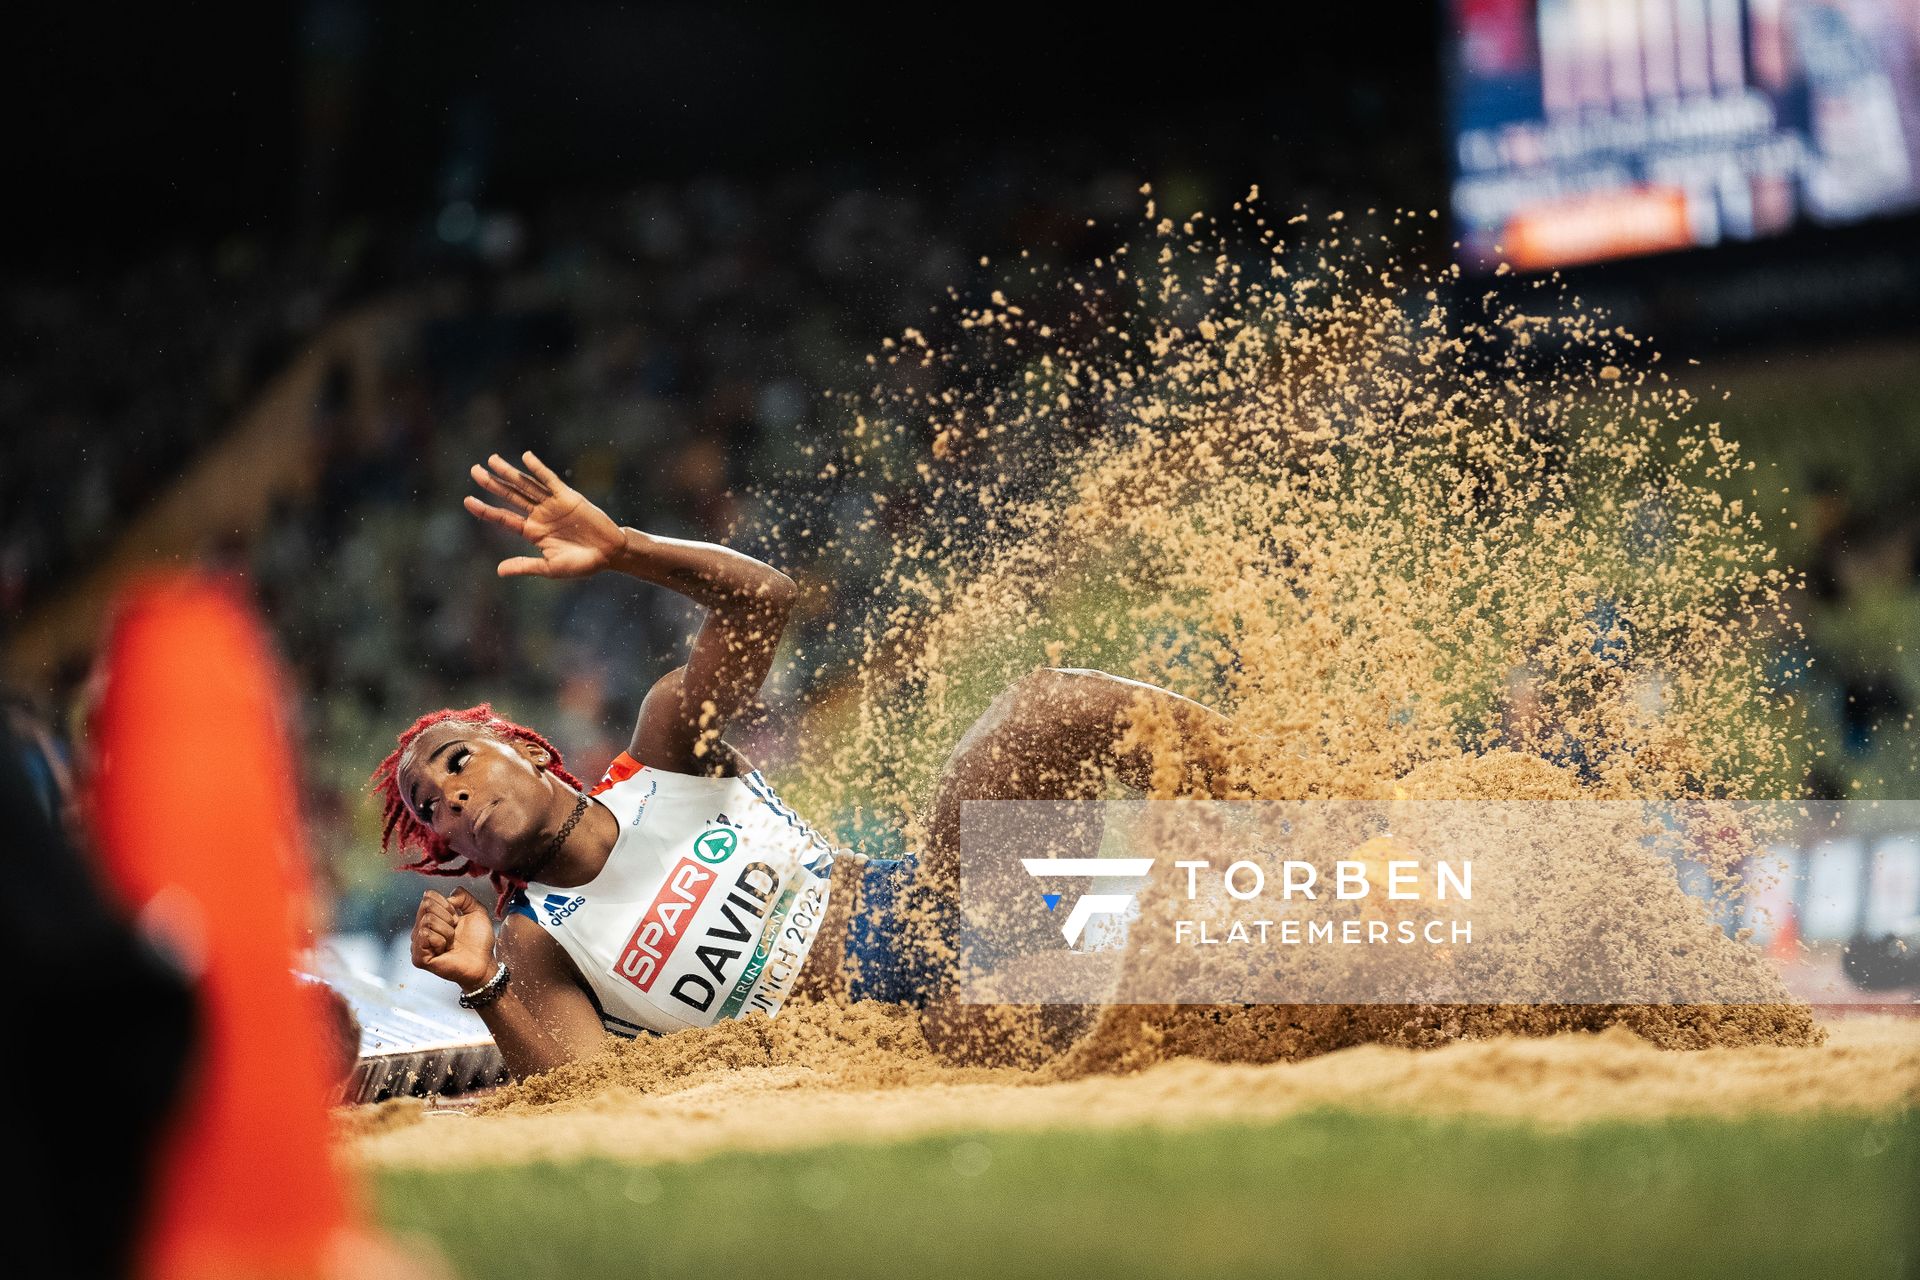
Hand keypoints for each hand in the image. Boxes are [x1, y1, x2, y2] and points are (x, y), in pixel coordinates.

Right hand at [409, 888, 497, 990]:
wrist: (482, 962)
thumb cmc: (479, 940)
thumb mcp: (477, 911)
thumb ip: (464, 897)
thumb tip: (449, 895)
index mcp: (431, 917)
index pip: (428, 896)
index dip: (447, 904)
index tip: (456, 918)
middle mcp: (421, 929)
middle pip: (426, 906)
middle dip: (448, 917)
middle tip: (454, 932)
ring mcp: (418, 944)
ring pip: (427, 920)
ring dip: (447, 931)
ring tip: (451, 942)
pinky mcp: (419, 958)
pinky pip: (425, 935)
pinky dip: (440, 941)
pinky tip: (444, 950)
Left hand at [464, 450, 625, 578]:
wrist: (609, 554)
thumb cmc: (582, 564)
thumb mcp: (551, 568)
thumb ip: (526, 565)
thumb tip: (499, 571)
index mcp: (533, 532)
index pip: (504, 518)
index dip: (485, 510)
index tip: (467, 500)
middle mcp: (539, 515)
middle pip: (511, 496)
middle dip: (492, 483)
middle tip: (474, 471)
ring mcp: (552, 505)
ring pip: (526, 485)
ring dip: (509, 473)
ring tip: (491, 460)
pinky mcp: (568, 497)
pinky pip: (550, 481)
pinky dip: (538, 469)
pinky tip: (525, 458)